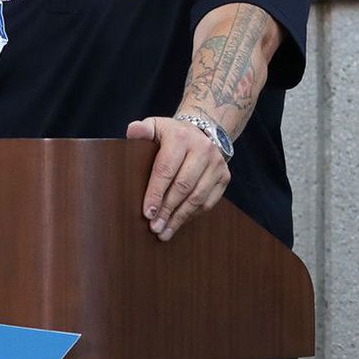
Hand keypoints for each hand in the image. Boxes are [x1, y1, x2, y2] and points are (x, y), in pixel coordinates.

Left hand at [127, 115, 229, 240]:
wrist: (202, 131)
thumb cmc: (171, 135)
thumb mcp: (155, 127)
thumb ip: (142, 130)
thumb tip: (133, 131)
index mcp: (181, 137)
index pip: (166, 170)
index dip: (156, 193)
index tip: (147, 213)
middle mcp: (203, 148)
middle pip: (183, 186)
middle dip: (167, 210)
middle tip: (154, 227)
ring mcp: (216, 163)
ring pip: (197, 197)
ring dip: (180, 217)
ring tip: (165, 232)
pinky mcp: (224, 176)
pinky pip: (209, 202)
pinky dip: (193, 215)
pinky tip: (179, 222)